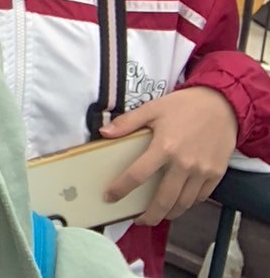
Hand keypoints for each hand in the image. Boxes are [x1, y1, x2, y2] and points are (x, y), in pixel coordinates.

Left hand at [101, 86, 237, 224]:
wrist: (221, 104)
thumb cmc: (183, 106)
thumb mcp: (152, 108)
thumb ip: (127, 123)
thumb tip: (103, 133)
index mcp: (164, 147)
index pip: (137, 175)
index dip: (121, 189)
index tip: (110, 197)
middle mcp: (184, 164)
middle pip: (164, 200)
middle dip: (150, 216)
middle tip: (139, 221)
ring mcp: (202, 171)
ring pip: (184, 203)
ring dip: (169, 213)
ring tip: (158, 214)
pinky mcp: (216, 174)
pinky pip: (201, 197)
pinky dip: (188, 203)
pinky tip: (179, 202)